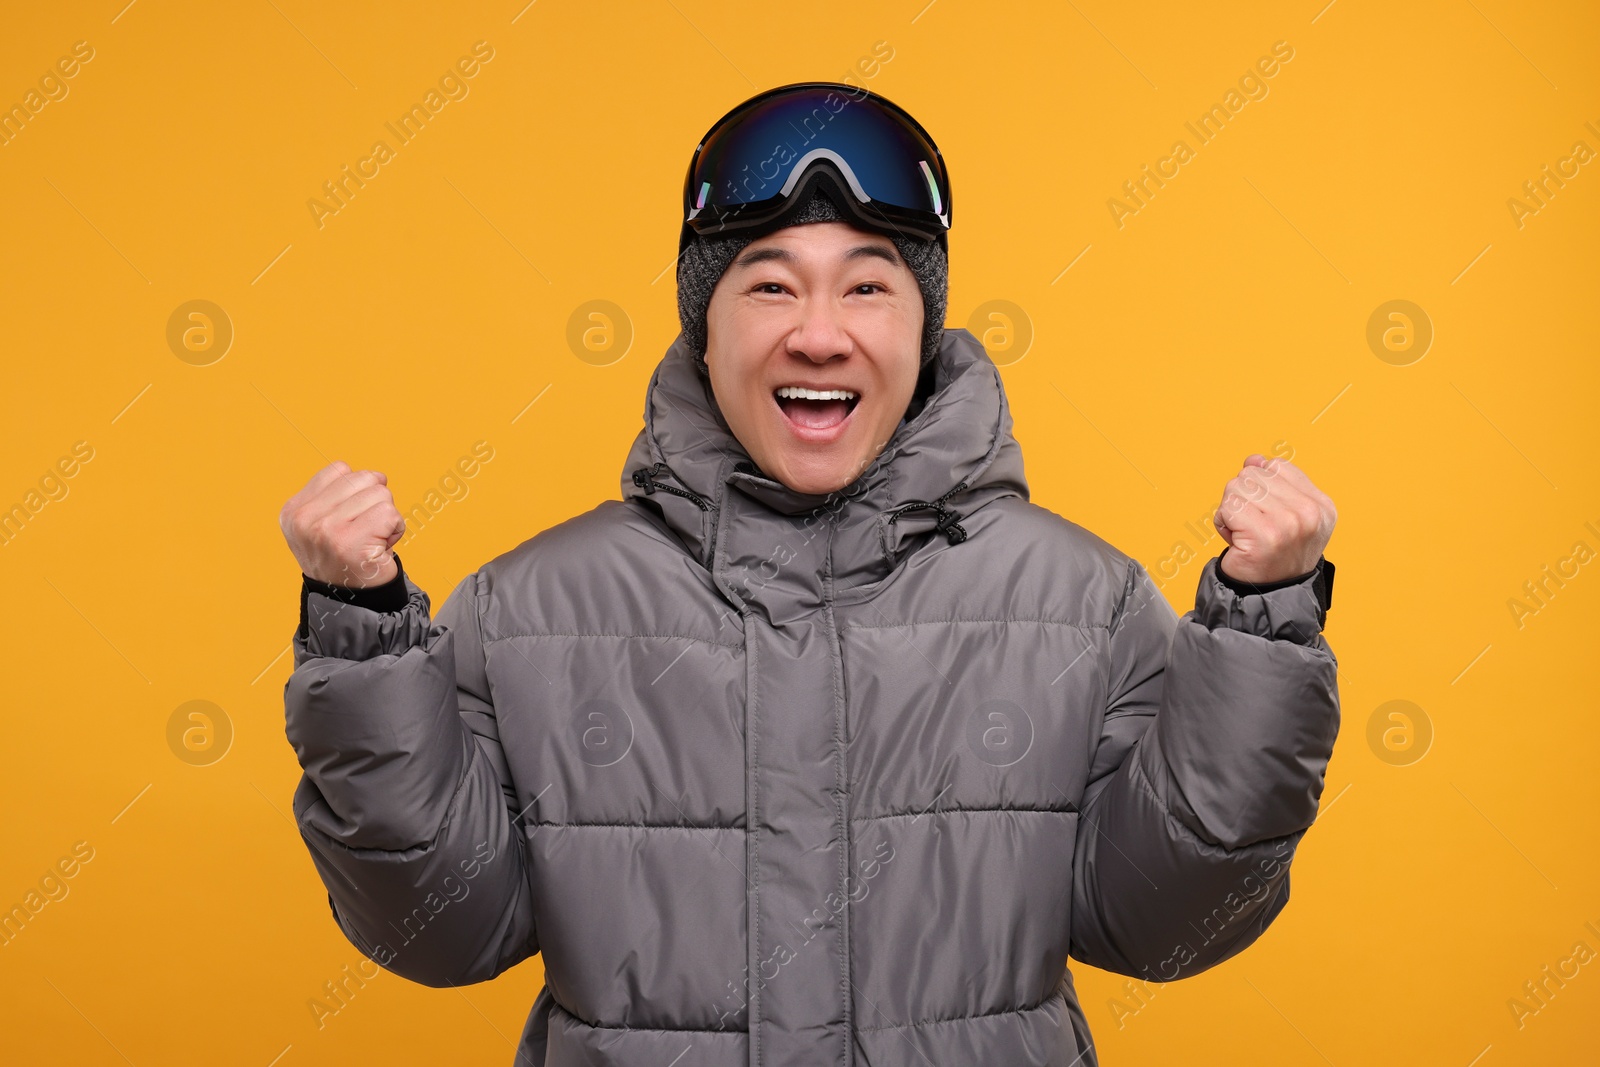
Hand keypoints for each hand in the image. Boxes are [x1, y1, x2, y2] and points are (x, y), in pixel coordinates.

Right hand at [279, 461, 404, 588]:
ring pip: (381, 494)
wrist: (353, 601)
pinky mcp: (353, 544)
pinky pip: (391, 514)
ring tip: (372, 540)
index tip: (350, 519)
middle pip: (364, 478)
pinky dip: (396, 529)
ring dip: (386, 518)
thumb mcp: (323, 523)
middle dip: (375, 503)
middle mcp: (305, 519)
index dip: (357, 490)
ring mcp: (326, 531)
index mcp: (294, 510)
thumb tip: (375, 476)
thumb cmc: (345, 559)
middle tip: (365, 531)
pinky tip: (381, 547)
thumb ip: (337, 494)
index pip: (340, 469)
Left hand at [1212, 454, 1335, 584]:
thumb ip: (1272, 483)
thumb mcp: (1284, 513)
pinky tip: (1236, 541)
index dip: (1260, 487)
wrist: (1267, 594)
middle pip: (1252, 474)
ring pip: (1236, 487)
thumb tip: (1254, 459)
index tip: (1268, 514)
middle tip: (1252, 526)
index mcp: (1321, 505)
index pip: (1276, 466)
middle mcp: (1309, 513)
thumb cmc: (1273, 554)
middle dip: (1243, 498)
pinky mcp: (1264, 536)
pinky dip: (1223, 523)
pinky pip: (1227, 508)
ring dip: (1231, 511)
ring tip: (1245, 533)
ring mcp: (1289, 524)